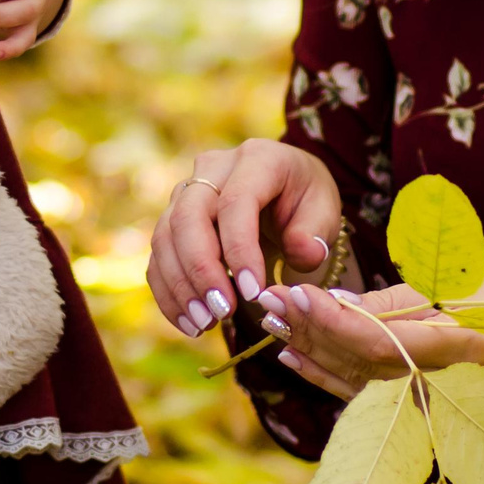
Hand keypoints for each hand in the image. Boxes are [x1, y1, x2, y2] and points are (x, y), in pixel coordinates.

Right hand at [150, 139, 343, 336]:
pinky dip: (169, 293)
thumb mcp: (324, 211)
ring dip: (180, 286)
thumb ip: (315, 233)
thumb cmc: (306, 202)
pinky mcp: (172, 220)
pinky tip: (190, 323)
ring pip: (166, 237)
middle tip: (222, 311)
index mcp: (257, 159)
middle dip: (201, 270)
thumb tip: (302, 254)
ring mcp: (186, 192)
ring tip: (204, 324)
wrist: (285, 192)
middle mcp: (213, 168)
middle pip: (188, 217)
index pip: (236, 202)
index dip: (239, 249)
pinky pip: (158, 257)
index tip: (253, 293)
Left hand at [253, 282, 483, 400]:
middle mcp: (436, 386)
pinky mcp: (414, 406)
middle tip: (267, 298)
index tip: (294, 292)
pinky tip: (292, 356)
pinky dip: (323, 374)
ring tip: (271, 320)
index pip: (377, 340)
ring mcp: (424, 402)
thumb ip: (399, 305)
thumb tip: (342, 304)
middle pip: (355, 359)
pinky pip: (360, 392)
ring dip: (308, 348)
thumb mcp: (462, 291)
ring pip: (352, 376)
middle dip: (308, 328)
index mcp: (454, 351)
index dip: (332, 319)